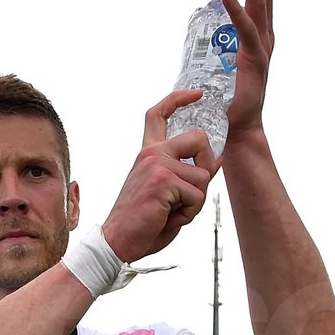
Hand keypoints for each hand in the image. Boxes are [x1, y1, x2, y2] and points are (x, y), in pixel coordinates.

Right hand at [102, 98, 216, 261]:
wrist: (117, 241)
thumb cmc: (142, 221)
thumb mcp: (167, 193)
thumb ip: (189, 175)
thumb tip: (217, 160)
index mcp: (148, 154)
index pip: (158, 114)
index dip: (178, 99)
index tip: (197, 93)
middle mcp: (152, 154)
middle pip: (199, 139)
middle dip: (207, 165)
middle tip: (194, 189)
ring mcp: (157, 165)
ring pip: (202, 176)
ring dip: (195, 201)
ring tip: (172, 211)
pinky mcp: (164, 181)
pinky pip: (197, 195)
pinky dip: (189, 213)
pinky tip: (168, 217)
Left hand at [223, 0, 273, 138]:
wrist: (239, 130)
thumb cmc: (231, 100)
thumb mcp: (225, 66)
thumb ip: (222, 48)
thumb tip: (208, 36)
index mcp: (259, 35)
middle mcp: (265, 37)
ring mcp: (262, 48)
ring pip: (258, 2)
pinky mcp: (255, 61)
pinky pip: (245, 30)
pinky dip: (236, 10)